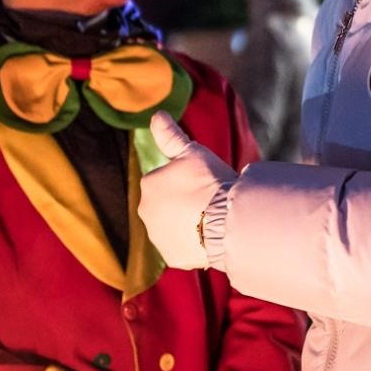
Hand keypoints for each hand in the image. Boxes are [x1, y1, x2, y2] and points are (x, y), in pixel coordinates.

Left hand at [137, 111, 238, 270]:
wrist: (225, 223)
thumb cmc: (210, 182)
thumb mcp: (192, 152)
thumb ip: (170, 135)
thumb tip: (156, 114)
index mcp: (149, 183)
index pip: (165, 179)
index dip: (186, 179)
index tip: (203, 182)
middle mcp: (145, 211)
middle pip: (165, 203)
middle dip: (181, 202)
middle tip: (206, 200)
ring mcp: (157, 237)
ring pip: (170, 226)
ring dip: (184, 223)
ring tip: (209, 220)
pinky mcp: (171, 257)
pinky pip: (180, 246)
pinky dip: (191, 243)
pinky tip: (207, 236)